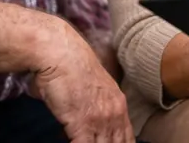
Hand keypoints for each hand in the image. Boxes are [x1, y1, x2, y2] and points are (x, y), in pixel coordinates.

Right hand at [30, 18, 134, 142]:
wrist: (60, 53)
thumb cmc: (69, 69)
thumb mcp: (90, 90)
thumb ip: (91, 109)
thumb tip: (80, 123)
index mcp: (118, 105)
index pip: (127, 139)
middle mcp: (114, 113)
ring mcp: (101, 119)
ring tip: (83, 142)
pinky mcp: (83, 123)